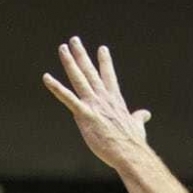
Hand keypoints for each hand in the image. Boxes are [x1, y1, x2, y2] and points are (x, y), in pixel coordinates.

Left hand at [43, 38, 150, 169]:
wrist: (129, 153)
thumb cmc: (133, 143)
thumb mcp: (138, 126)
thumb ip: (139, 118)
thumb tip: (146, 114)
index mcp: (115, 100)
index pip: (109, 76)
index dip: (105, 62)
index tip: (102, 48)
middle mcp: (103, 98)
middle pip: (90, 71)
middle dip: (82, 55)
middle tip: (74, 40)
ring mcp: (93, 105)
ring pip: (79, 78)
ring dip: (70, 62)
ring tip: (63, 48)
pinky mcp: (84, 115)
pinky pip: (67, 98)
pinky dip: (56, 87)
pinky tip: (47, 77)